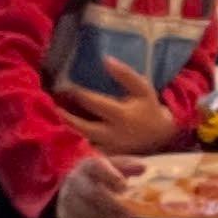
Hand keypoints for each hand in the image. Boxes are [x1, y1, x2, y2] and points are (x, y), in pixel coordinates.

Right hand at [54, 153, 139, 217]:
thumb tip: (143, 168)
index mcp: (87, 165)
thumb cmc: (101, 176)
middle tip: (129, 214)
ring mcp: (67, 199)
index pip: (95, 166)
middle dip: (113, 205)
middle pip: (92, 194)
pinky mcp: (65, 216)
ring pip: (86, 213)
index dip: (111, 176)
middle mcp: (74, 180)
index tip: (125, 185)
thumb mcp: (114, 166)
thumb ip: (128, 166)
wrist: (76, 185)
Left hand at [59, 71, 178, 156]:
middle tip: (56, 106)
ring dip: (70, 129)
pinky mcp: (108, 157)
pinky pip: (89, 150)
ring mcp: (110, 148)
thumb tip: (106, 59)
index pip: (94, 103)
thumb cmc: (149, 110)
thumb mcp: (143, 89)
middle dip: (67, 116)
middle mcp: (113, 134)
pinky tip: (71, 132)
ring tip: (60, 117)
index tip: (66, 85)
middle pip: (82, 127)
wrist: (161, 137)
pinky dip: (79, 141)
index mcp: (122, 115)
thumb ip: (125, 74)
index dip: (78, 94)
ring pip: (83, 140)